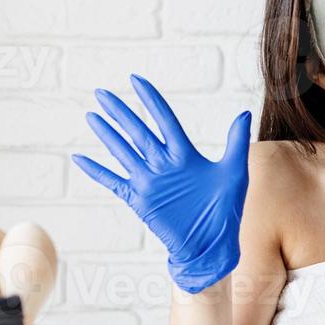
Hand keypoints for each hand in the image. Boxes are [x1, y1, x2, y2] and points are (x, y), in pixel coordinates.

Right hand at [72, 74, 251, 294]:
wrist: (213, 244)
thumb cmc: (226, 210)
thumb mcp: (234, 172)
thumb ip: (235, 142)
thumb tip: (244, 112)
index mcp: (185, 155)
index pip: (164, 120)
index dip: (151, 100)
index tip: (136, 80)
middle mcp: (163, 165)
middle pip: (138, 132)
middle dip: (121, 112)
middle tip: (102, 93)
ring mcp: (150, 181)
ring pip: (123, 152)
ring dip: (108, 135)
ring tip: (92, 116)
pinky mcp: (140, 200)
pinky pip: (114, 182)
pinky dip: (97, 171)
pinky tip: (80, 158)